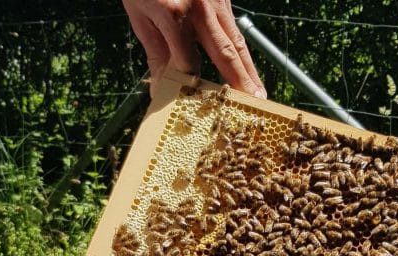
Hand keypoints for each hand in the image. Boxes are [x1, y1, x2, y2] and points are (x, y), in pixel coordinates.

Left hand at [122, 0, 265, 97]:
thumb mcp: (139, 15)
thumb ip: (155, 51)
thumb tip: (163, 85)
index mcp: (174, 14)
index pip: (189, 61)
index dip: (191, 84)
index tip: (194, 104)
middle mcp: (201, 8)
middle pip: (225, 53)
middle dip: (240, 81)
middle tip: (253, 104)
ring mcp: (216, 1)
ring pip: (237, 41)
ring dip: (249, 70)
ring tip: (258, 94)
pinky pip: (234, 29)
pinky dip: (242, 52)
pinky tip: (248, 71)